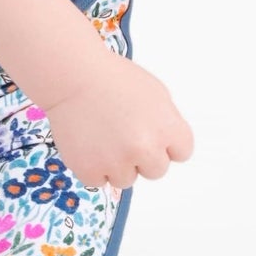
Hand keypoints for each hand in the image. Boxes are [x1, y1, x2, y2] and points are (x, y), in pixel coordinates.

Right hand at [35, 50, 193, 190]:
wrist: (73, 75)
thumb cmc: (112, 78)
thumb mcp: (155, 92)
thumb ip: (167, 122)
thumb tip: (167, 144)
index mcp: (167, 127)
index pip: (182, 152)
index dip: (166, 143)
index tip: (151, 133)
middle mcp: (146, 148)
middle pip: (156, 170)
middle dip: (142, 156)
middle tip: (123, 133)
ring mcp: (117, 162)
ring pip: (126, 179)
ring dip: (116, 163)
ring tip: (102, 134)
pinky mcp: (91, 171)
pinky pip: (99, 180)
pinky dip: (92, 166)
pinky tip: (88, 141)